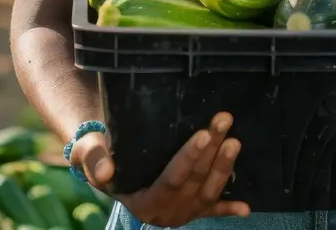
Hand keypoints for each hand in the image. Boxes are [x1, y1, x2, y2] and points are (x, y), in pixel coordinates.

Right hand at [71, 112, 250, 227]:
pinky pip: (212, 211)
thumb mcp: (89, 154)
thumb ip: (94, 160)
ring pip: (208, 191)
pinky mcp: (191, 210)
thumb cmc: (97, 155)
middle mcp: (164, 214)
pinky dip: (229, 209)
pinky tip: (246, 208)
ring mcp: (181, 214)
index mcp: (143, 204)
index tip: (203, 135)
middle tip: (224, 121)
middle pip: (194, 181)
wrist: (105, 165)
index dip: (189, 159)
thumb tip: (104, 173)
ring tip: (234, 140)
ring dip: (224, 167)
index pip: (171, 180)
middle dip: (212, 152)